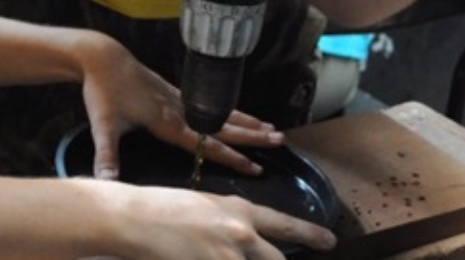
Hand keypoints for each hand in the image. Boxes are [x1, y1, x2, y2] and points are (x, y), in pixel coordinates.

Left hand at [71, 32, 283, 178]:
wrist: (104, 57)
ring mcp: (181, 99)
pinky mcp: (176, 92)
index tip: (255, 166)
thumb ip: (106, 154)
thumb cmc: (103, 91)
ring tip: (271, 128)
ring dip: (248, 121)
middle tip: (280, 140)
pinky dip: (231, 110)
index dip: (232, 156)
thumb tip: (106, 183)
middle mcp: (181, 109)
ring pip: (223, 112)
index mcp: (168, 121)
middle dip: (253, 136)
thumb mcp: (102, 124)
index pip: (208, 143)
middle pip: (225, 125)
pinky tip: (237, 114)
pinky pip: (213, 104)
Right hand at [88, 181, 336, 259]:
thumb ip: (231, 226)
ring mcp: (226, 255)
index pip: (284, 225)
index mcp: (240, 211)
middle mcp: (241, 232)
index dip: (310, 234)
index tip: (330, 241)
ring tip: (218, 255)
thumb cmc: (162, 210)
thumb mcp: (205, 209)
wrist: (134, 217)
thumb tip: (247, 241)